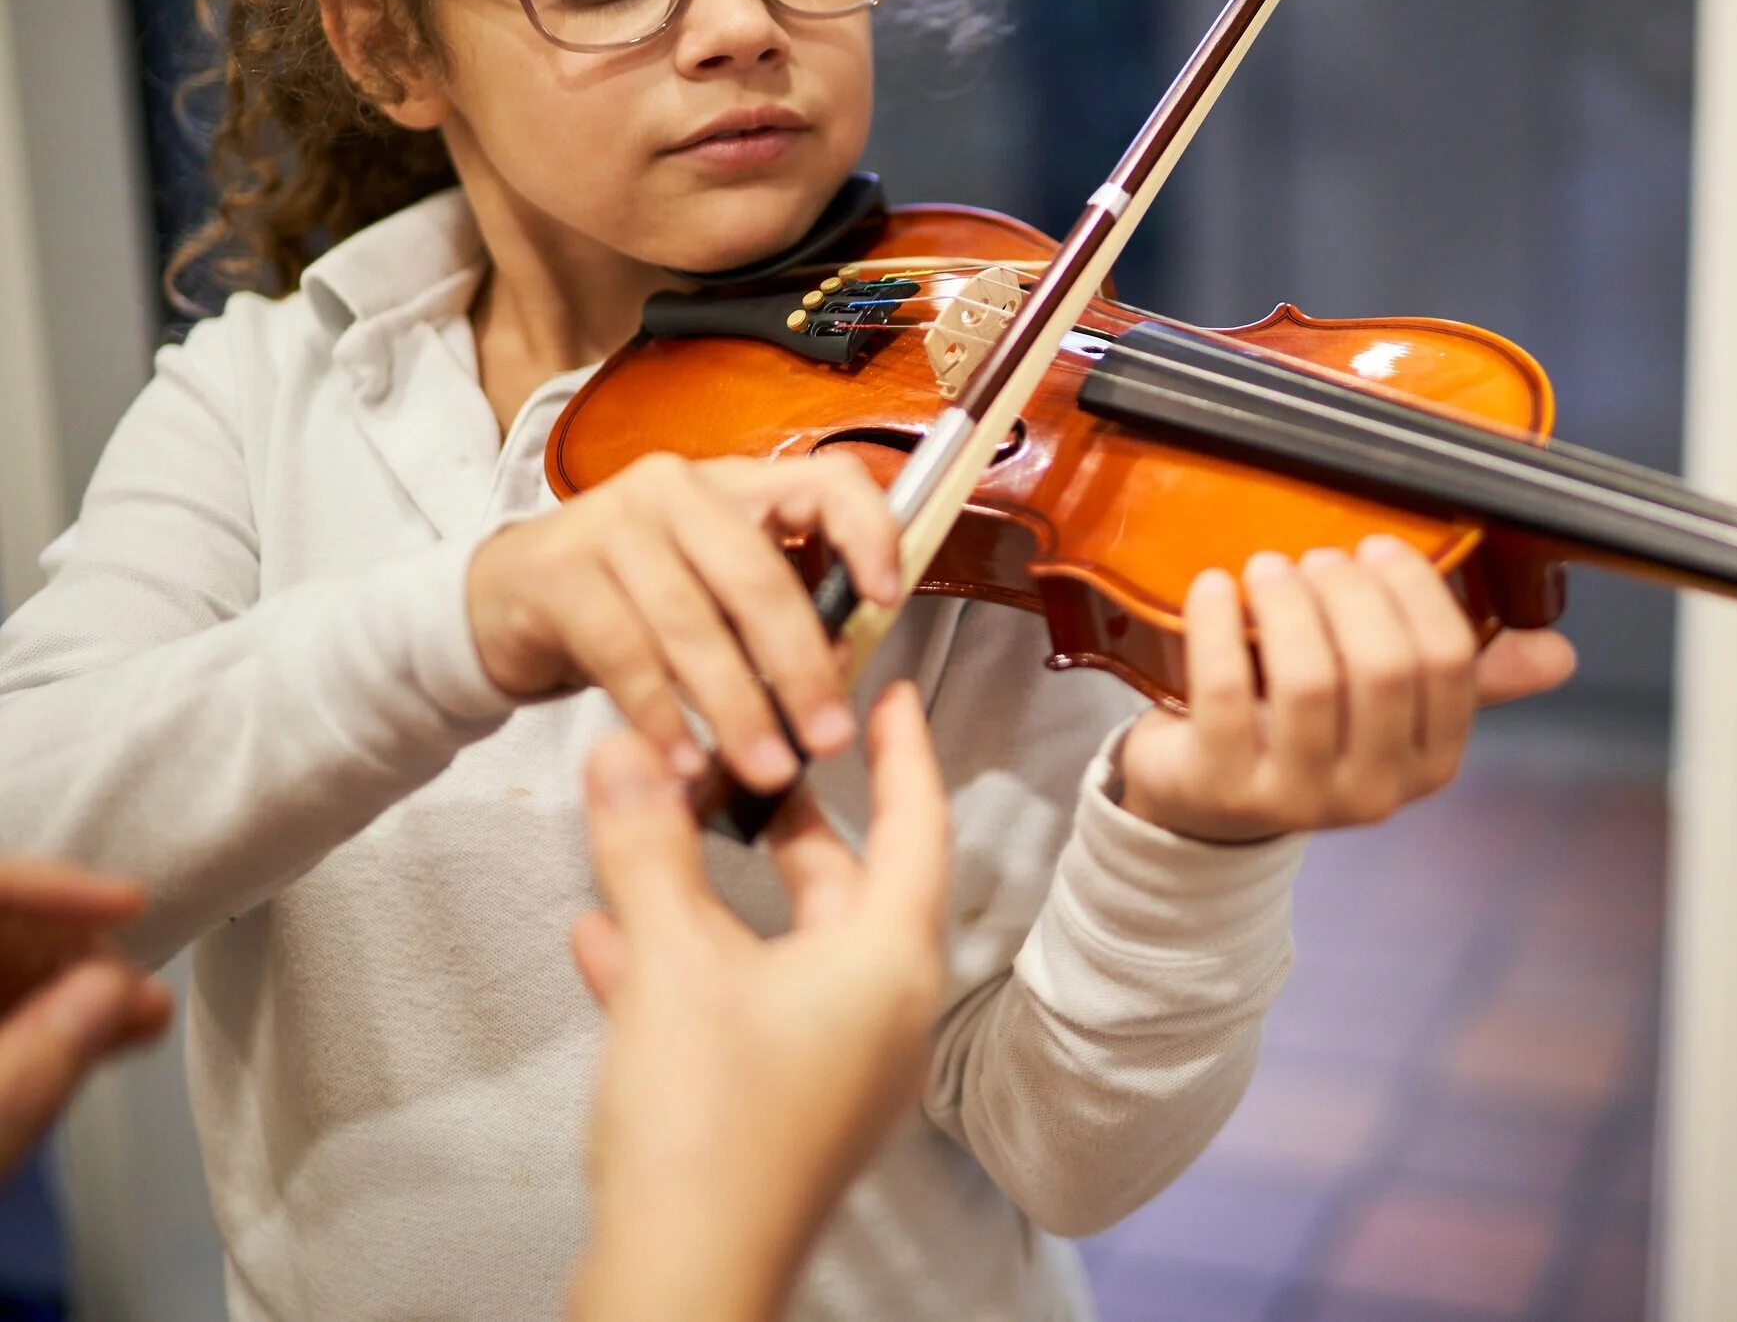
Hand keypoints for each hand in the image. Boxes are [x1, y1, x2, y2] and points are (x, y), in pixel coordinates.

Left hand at [0, 860, 172, 1172]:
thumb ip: (46, 1056)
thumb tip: (115, 987)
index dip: (55, 886)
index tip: (129, 903)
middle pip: (3, 927)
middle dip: (81, 950)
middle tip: (143, 988)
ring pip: (12, 966)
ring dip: (84, 985)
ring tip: (143, 1016)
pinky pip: (14, 1003)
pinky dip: (63, 1015)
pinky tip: (112, 1031)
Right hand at [469, 453, 902, 793]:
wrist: (506, 602)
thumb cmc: (633, 600)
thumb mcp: (714, 594)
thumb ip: (777, 616)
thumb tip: (840, 666)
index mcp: (737, 486)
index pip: (825, 482)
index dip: (868, 534)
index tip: (888, 599)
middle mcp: (679, 489)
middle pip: (758, 577)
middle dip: (801, 666)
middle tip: (829, 736)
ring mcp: (613, 523)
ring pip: (693, 623)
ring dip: (735, 706)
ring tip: (764, 766)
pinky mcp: (560, 572)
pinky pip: (626, 654)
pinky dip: (661, 716)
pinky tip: (684, 762)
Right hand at [566, 685, 950, 1321]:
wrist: (683, 1283)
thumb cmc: (707, 1130)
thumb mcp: (671, 963)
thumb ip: (649, 847)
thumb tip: (628, 749)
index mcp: (889, 959)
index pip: (916, 822)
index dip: (902, 749)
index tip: (894, 689)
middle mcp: (884, 1007)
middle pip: (846, 882)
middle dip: (787, 817)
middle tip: (748, 752)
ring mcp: (839, 1063)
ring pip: (784, 945)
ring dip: (718, 891)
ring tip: (662, 826)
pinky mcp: (787, 1108)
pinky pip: (745, 1009)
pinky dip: (689, 968)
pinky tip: (606, 937)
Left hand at [1114, 535, 1576, 843]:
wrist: (1205, 799)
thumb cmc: (1305, 726)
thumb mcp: (1389, 706)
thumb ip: (1466, 671)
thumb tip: (1559, 653)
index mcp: (1431, 760)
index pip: (1447, 661)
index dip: (1415, 590)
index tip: (1379, 547)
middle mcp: (1375, 791)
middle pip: (1384, 668)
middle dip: (1351, 593)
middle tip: (1319, 557)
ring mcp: (1297, 799)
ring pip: (1310, 681)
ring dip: (1289, 604)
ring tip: (1269, 567)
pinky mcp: (1222, 790)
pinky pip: (1226, 694)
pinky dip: (1218, 627)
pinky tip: (1215, 588)